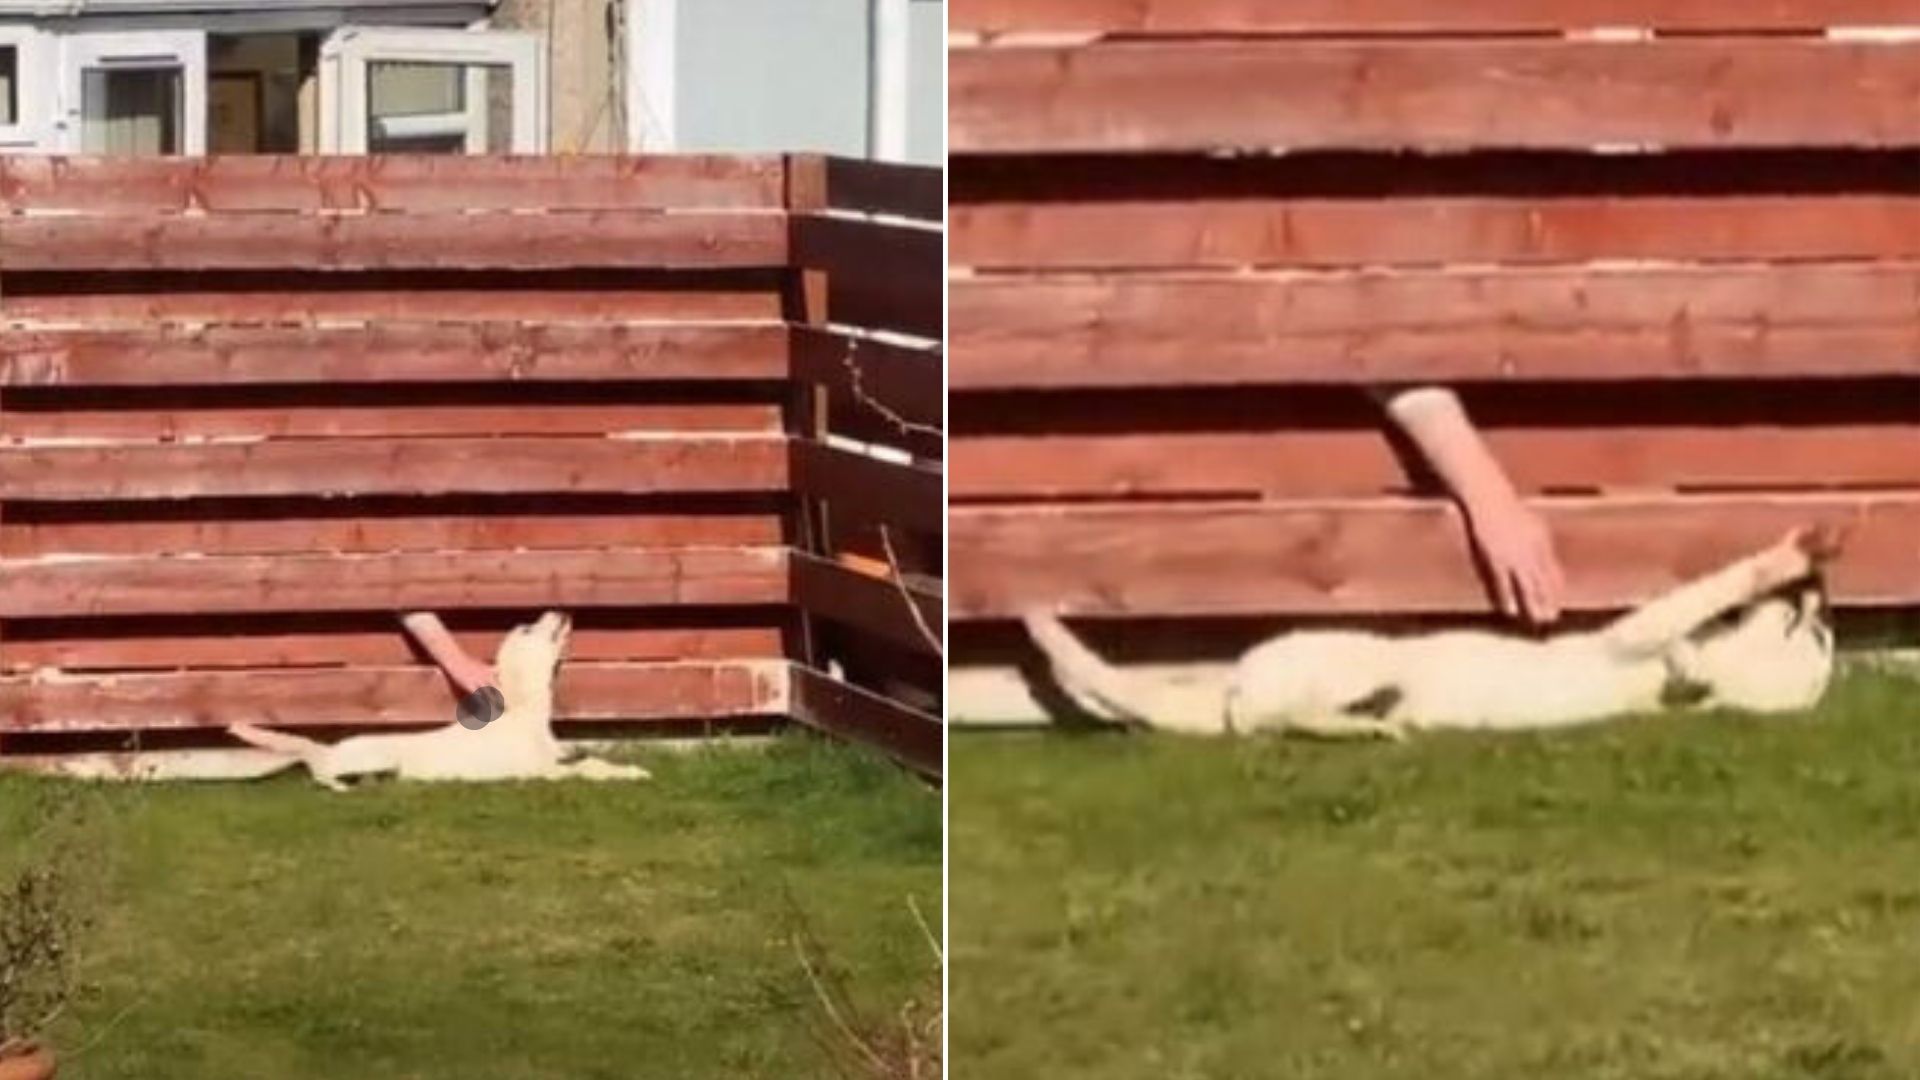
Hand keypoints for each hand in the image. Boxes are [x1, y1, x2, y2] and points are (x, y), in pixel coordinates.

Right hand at [1465, 496, 1564, 625]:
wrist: (1488, 497)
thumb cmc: (1506, 507)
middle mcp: (1532, 552)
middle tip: (1551, 618)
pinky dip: (1506, 599)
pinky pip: (1502, 584)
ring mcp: (1514, 557)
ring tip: (1537, 619)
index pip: (1553, 572)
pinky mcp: (1496, 559)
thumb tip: (1545, 557)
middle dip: (1548, 602)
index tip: (1558, 604)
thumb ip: (1538, 541)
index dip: (1556, 590)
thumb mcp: (1530, 522)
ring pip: (1527, 587)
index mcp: (1541, 542)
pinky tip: (1509, 610)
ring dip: (1533, 605)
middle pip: (1543, 583)